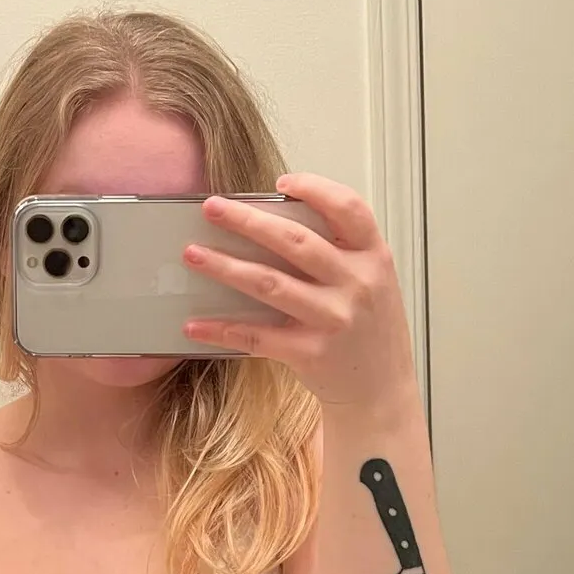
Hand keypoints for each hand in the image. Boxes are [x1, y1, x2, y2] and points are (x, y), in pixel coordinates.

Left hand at [182, 173, 417, 414]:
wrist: (381, 391)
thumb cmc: (369, 328)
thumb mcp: (371, 280)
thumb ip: (340, 251)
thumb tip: (275, 221)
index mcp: (373, 256)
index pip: (349, 208)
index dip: (315, 188)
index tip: (280, 182)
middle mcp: (356, 283)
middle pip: (295, 242)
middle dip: (247, 220)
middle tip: (211, 207)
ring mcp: (334, 319)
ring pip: (269, 284)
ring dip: (225, 267)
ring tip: (193, 254)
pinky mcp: (311, 353)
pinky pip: (257, 336)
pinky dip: (223, 329)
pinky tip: (195, 324)